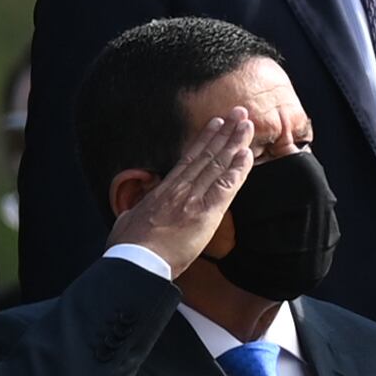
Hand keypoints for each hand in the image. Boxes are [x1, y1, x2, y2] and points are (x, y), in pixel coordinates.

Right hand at [106, 108, 255, 274]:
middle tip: (240, 113)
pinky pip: (226, 187)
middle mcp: (180, 189)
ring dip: (235, 142)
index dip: (206, 138)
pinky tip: (247, 154)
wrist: (135, 262)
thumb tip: (141, 201)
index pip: (190, 157)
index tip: (217, 123)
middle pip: (208, 154)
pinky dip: (238, 170)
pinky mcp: (205, 214)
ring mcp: (193, 199)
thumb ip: (139, 205)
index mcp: (163, 189)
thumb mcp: (128, 217)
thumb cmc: (128, 246)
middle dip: (226, 132)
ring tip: (247, 124)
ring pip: (218, 164)